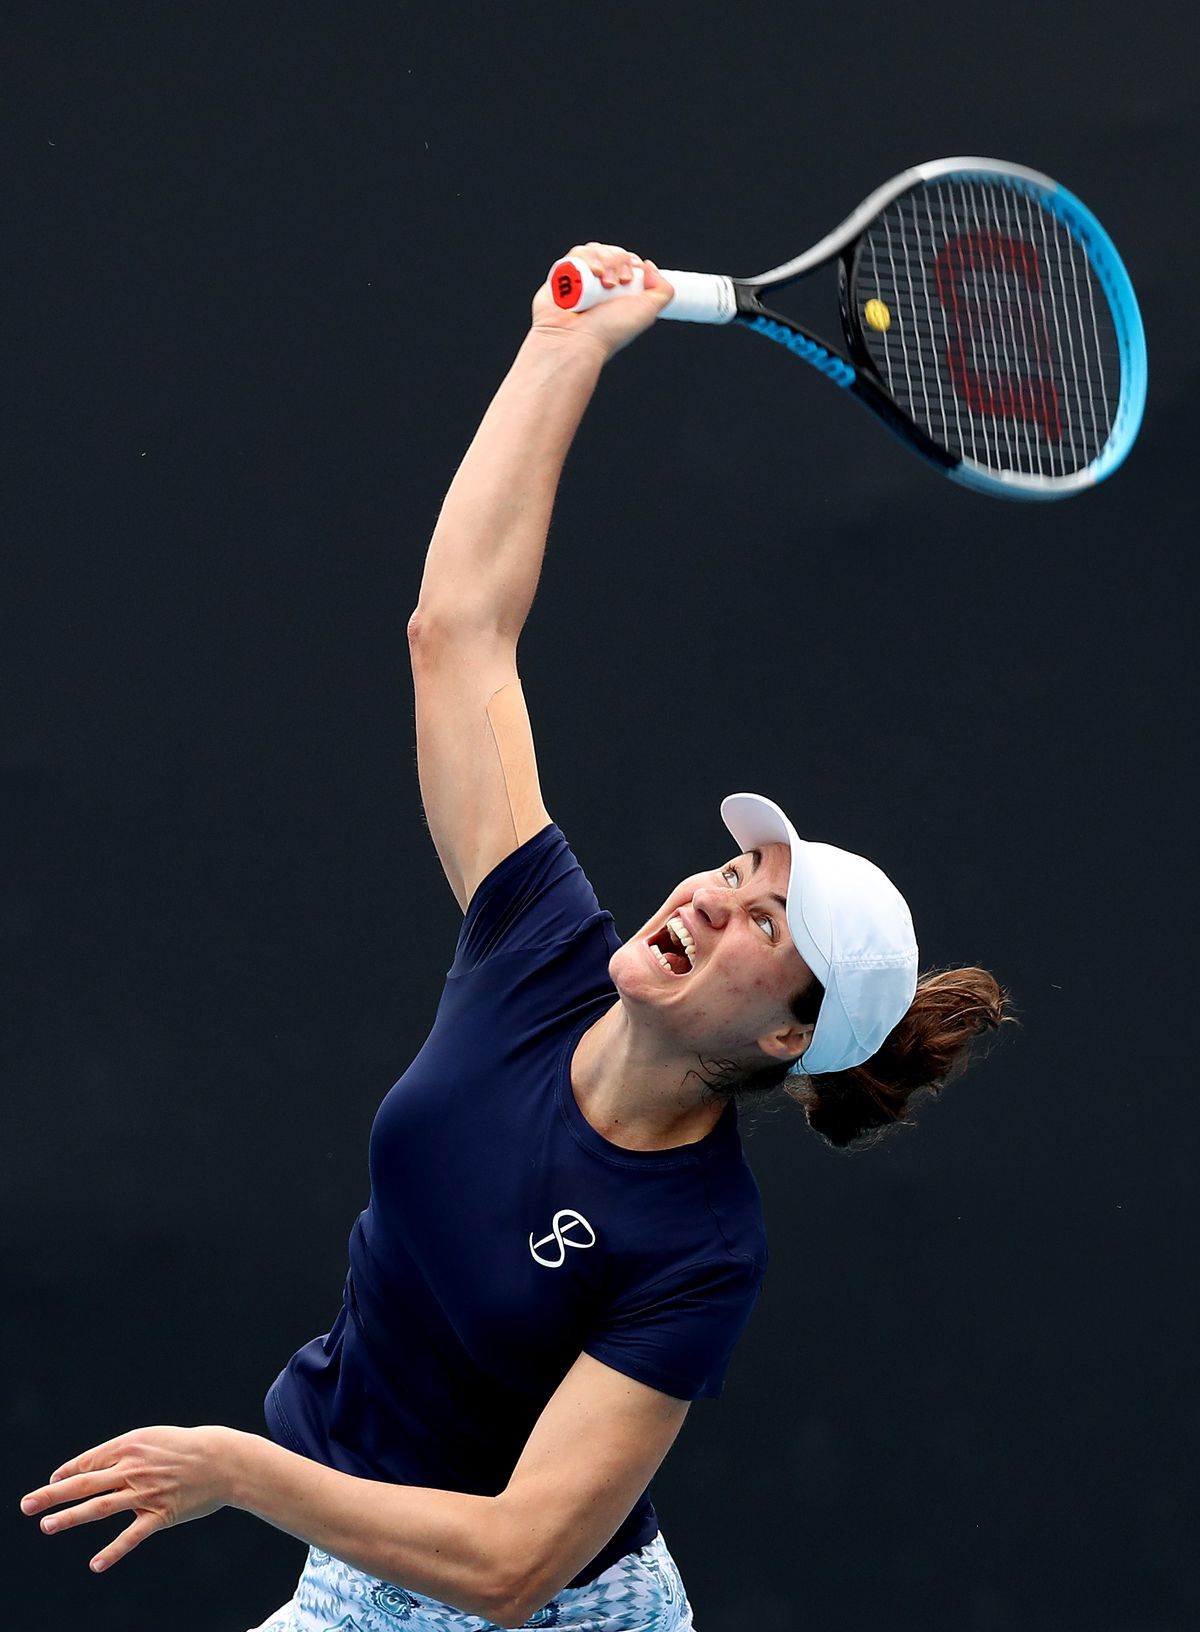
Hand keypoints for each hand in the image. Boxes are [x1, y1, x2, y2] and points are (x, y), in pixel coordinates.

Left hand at [19, 1424, 234, 1572]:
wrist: (223, 1460)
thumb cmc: (186, 1448)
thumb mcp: (153, 1438)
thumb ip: (123, 1452)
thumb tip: (90, 1467)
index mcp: (131, 1444)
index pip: (89, 1461)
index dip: (67, 1473)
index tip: (51, 1483)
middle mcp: (134, 1468)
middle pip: (86, 1482)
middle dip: (53, 1494)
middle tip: (26, 1504)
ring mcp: (146, 1492)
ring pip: (101, 1506)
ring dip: (71, 1517)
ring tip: (46, 1526)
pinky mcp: (160, 1514)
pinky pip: (132, 1535)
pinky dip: (113, 1551)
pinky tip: (95, 1564)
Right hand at [530, 240, 674, 359]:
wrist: (575, 340)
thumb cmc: (608, 332)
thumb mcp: (647, 313)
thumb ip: (662, 290)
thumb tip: (649, 266)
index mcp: (619, 292)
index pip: (627, 260)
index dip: (630, 262)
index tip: (629, 279)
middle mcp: (600, 284)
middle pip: (613, 252)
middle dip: (617, 262)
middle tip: (614, 285)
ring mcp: (581, 279)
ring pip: (595, 249)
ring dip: (603, 260)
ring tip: (600, 284)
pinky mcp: (562, 275)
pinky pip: (577, 253)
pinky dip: (585, 259)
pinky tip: (588, 275)